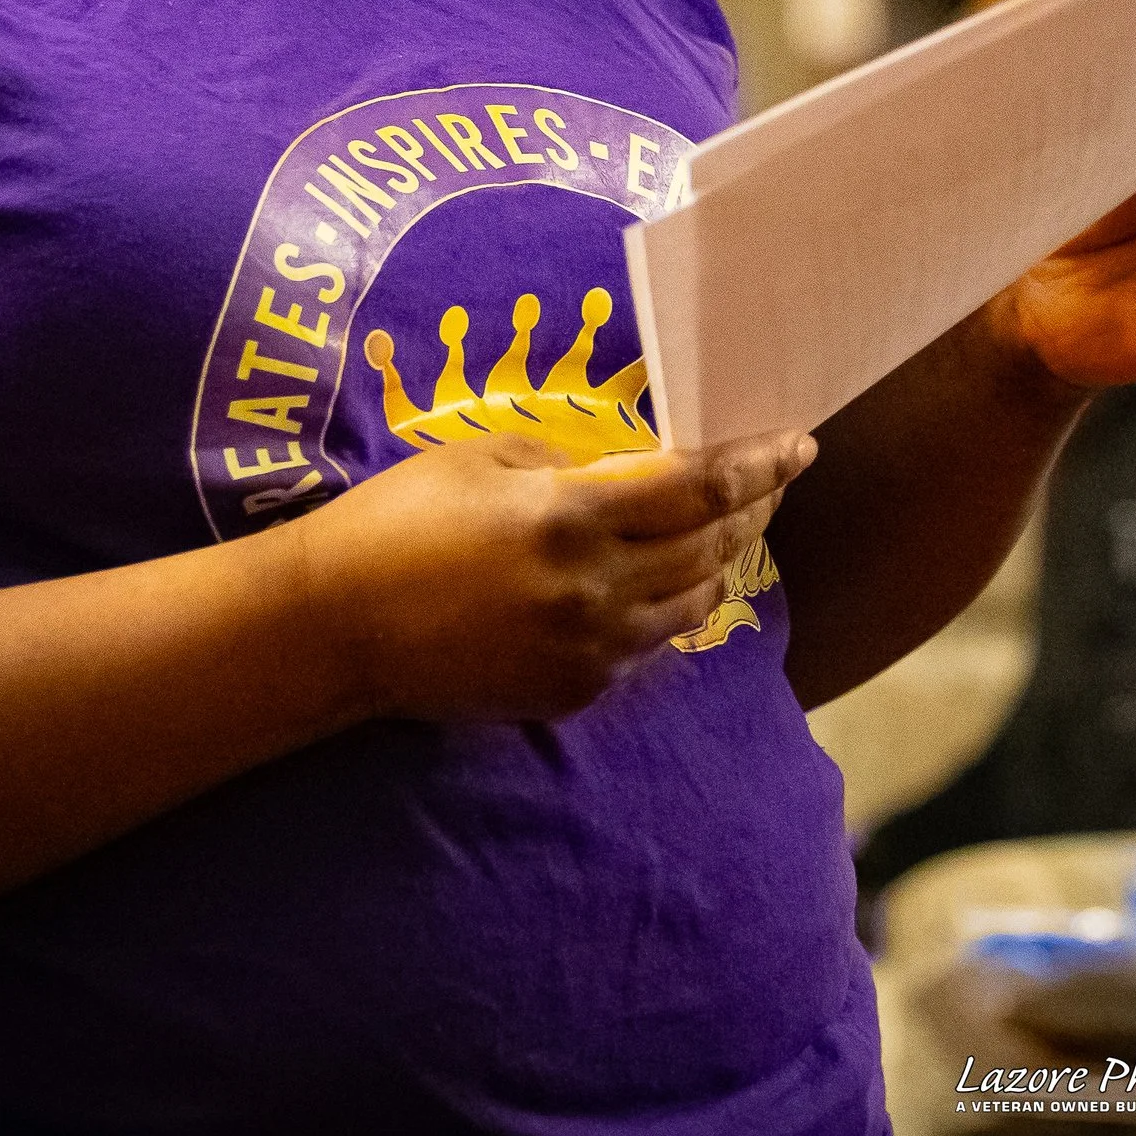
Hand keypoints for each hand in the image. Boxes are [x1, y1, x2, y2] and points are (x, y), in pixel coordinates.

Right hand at [296, 429, 816, 722]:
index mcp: (572, 517)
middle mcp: (594, 590)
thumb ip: (572, 462)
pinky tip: (653, 581)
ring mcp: (588, 650)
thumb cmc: (399, 520)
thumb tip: (636, 467)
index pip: (701, 488)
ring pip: (694, 603)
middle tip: (770, 478)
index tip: (799, 443)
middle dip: (753, 508)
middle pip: (712, 545)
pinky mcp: (572, 692)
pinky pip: (647, 646)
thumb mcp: (484, 457)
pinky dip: (664, 608)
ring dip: (717, 560)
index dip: (758, 464)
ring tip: (720, 528)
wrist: (337, 627)